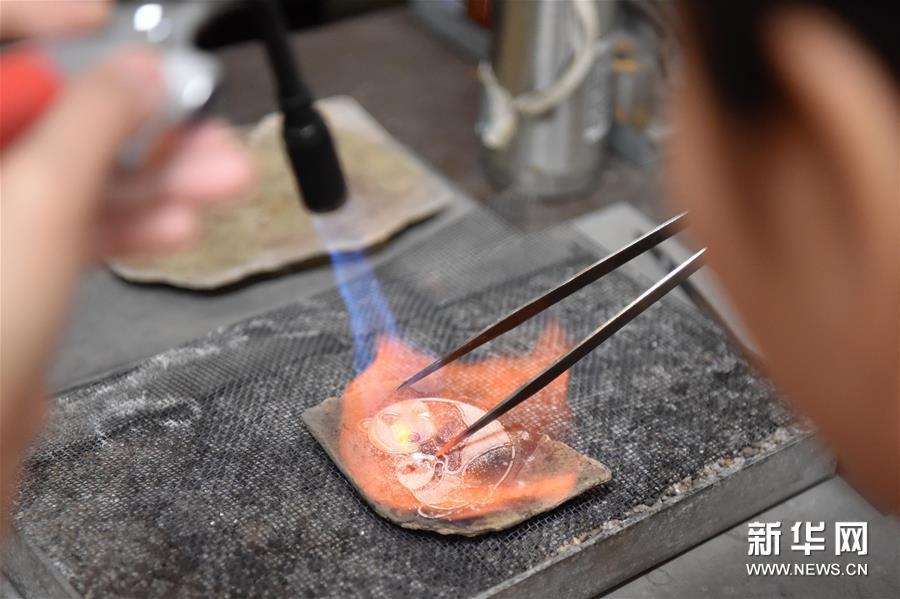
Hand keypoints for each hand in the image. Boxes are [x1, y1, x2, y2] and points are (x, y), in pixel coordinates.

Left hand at [0, 0, 255, 525]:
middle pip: (44, 112)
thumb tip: (142, 72)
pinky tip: (180, 226)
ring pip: (74, 174)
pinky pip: (79, 225)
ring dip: (155, 177)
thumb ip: (97, 119)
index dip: (43, 19)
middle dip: (136, 119)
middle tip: (199, 118)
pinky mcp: (15, 263)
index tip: (106, 21)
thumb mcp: (44, 195)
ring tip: (224, 179)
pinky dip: (132, 223)